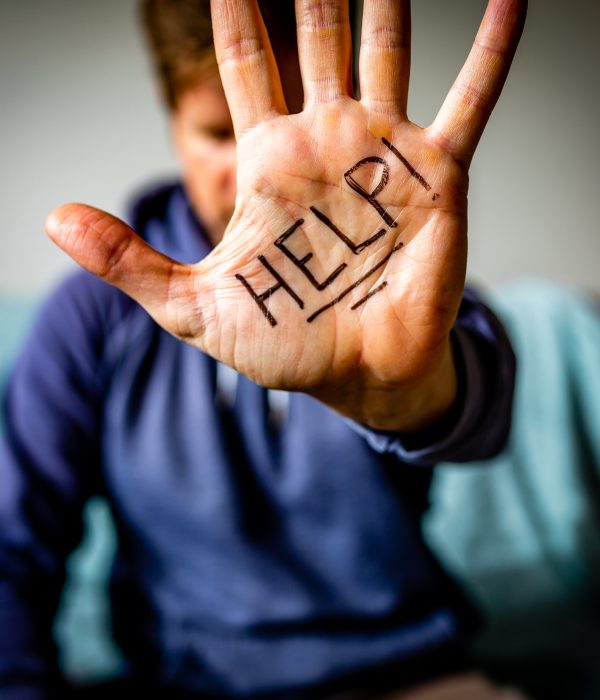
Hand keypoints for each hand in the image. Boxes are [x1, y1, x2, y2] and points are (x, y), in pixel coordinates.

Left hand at [46, 0, 525, 431]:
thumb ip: (128, 260)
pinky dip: (493, 51)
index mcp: (270, 163)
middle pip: (318, 37)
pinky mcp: (437, 177)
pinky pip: (472, 102)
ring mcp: (385, 154)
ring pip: (389, 50)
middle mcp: (328, 143)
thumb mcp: (192, 307)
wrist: (356, 376)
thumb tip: (53, 218)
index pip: (246, 64)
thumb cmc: (283, 344)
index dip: (234, 8)